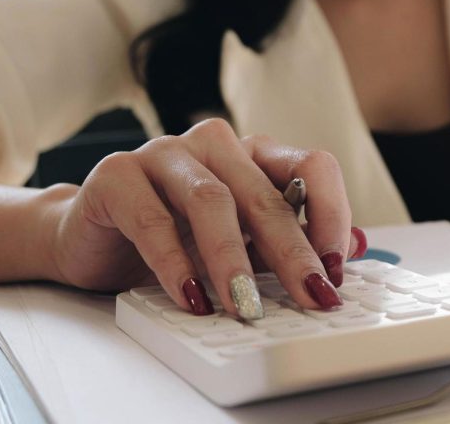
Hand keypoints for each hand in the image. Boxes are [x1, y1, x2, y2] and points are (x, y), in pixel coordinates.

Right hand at [46, 118, 363, 317]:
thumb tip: (354, 248)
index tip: (335, 266)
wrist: (95, 240)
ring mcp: (165, 153)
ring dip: (233, 260)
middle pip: (265, 194)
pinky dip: (175, 264)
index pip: (312, 167)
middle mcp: (215, 145)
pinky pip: (153, 220)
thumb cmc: (178, 237)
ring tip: (246, 304)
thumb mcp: (246, 243)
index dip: (331, 214)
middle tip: (311, 294)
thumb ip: (293, 241)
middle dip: (293, 252)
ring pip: (212, 201)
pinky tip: (191, 297)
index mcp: (255, 154)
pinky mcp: (117, 176)